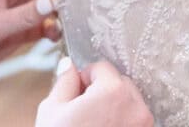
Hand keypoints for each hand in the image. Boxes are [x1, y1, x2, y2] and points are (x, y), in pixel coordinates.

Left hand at [0, 0, 60, 86]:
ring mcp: (13, 14)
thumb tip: (55, 0)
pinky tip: (56, 39)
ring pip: (44, 8)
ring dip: (57, 16)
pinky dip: (50, 31)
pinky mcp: (14, 33)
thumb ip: (25, 15)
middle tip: (75, 14)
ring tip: (66, 28)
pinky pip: (38, 27)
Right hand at [37, 62, 152, 126]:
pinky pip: (135, 122)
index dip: (85, 78)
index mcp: (113, 92)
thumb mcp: (53, 109)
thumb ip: (64, 82)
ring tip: (93, 124)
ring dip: (114, 107)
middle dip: (102, 91)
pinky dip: (122, 123)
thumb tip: (69, 66)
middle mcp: (136, 107)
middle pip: (120, 83)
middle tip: (83, 110)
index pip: (102, 68)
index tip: (75, 93)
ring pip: (130, 103)